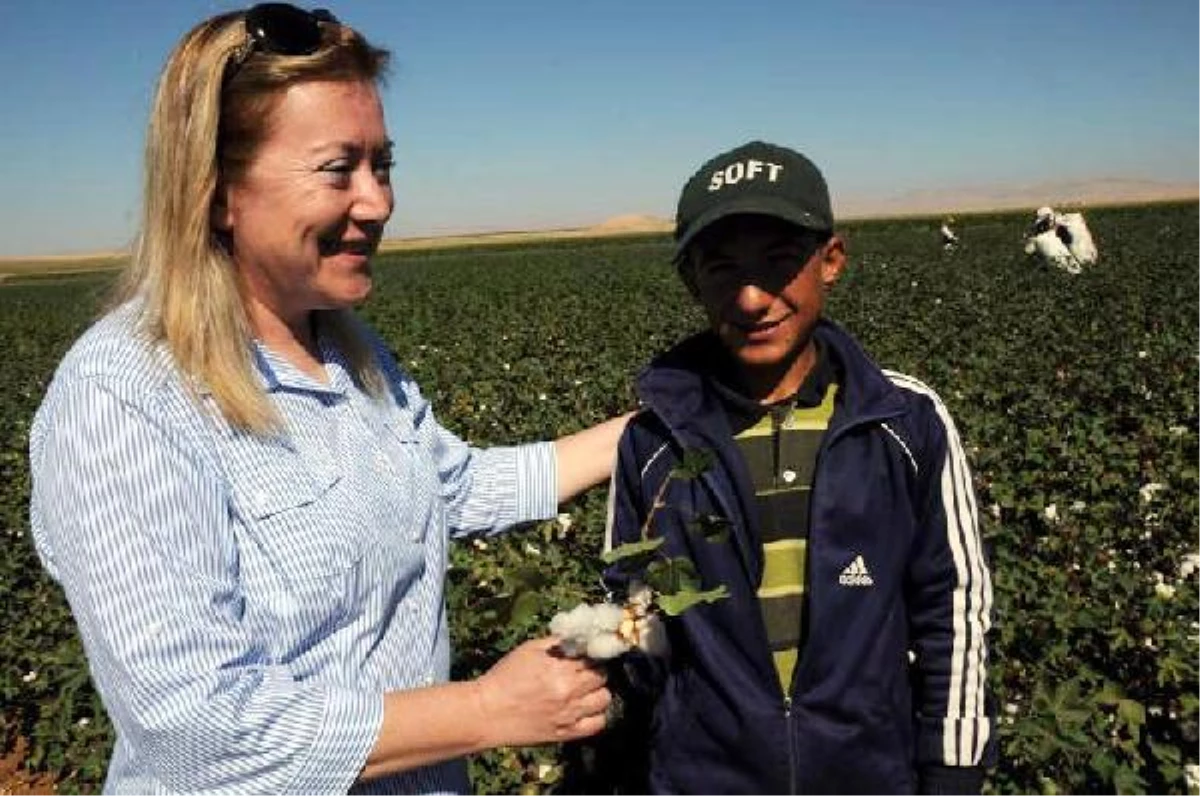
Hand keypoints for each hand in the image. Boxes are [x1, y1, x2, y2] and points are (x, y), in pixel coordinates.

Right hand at [473, 637, 611, 746]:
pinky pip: (597, 724)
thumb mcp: (528, 650)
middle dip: (594, 671)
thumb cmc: (504, 678)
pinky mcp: (566, 733)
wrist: (486, 712)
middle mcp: (568, 690)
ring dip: (597, 692)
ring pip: (604, 698)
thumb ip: (557, 642)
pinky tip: (585, 710)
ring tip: (585, 691)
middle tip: (583, 673)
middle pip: (601, 676)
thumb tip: (578, 637)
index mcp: (559, 666)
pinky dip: (596, 716)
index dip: (591, 654)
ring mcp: (569, 713)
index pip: (593, 655)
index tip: (586, 656)